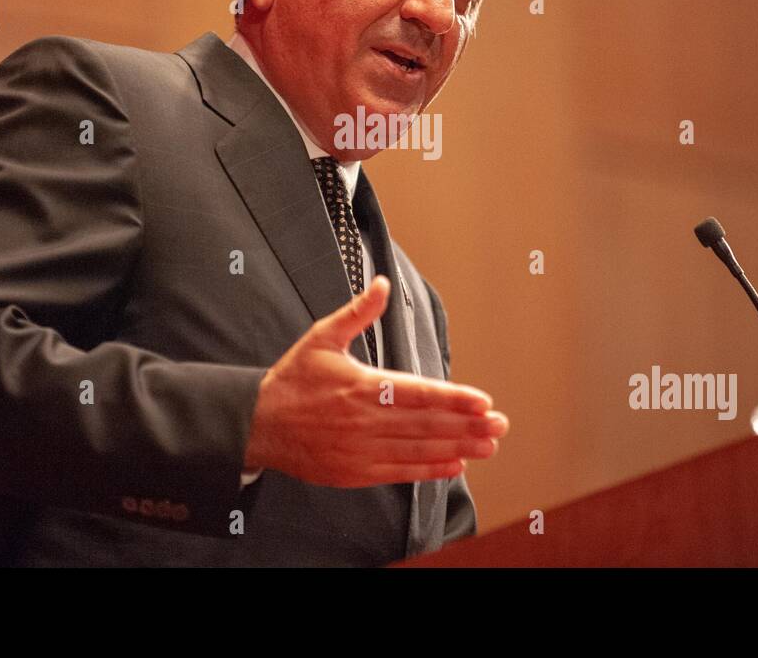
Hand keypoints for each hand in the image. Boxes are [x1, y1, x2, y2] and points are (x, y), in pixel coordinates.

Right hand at [243, 275, 508, 487]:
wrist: (258, 424)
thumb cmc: (292, 380)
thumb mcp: (322, 337)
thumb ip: (358, 313)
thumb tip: (382, 285)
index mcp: (361, 386)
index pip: (417, 394)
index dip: (453, 398)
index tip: (481, 401)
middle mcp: (366, 421)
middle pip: (427, 425)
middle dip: (467, 425)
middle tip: (499, 425)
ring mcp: (362, 450)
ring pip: (419, 450)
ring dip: (458, 448)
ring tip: (488, 446)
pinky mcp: (357, 471)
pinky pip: (401, 472)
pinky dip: (430, 470)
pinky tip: (455, 465)